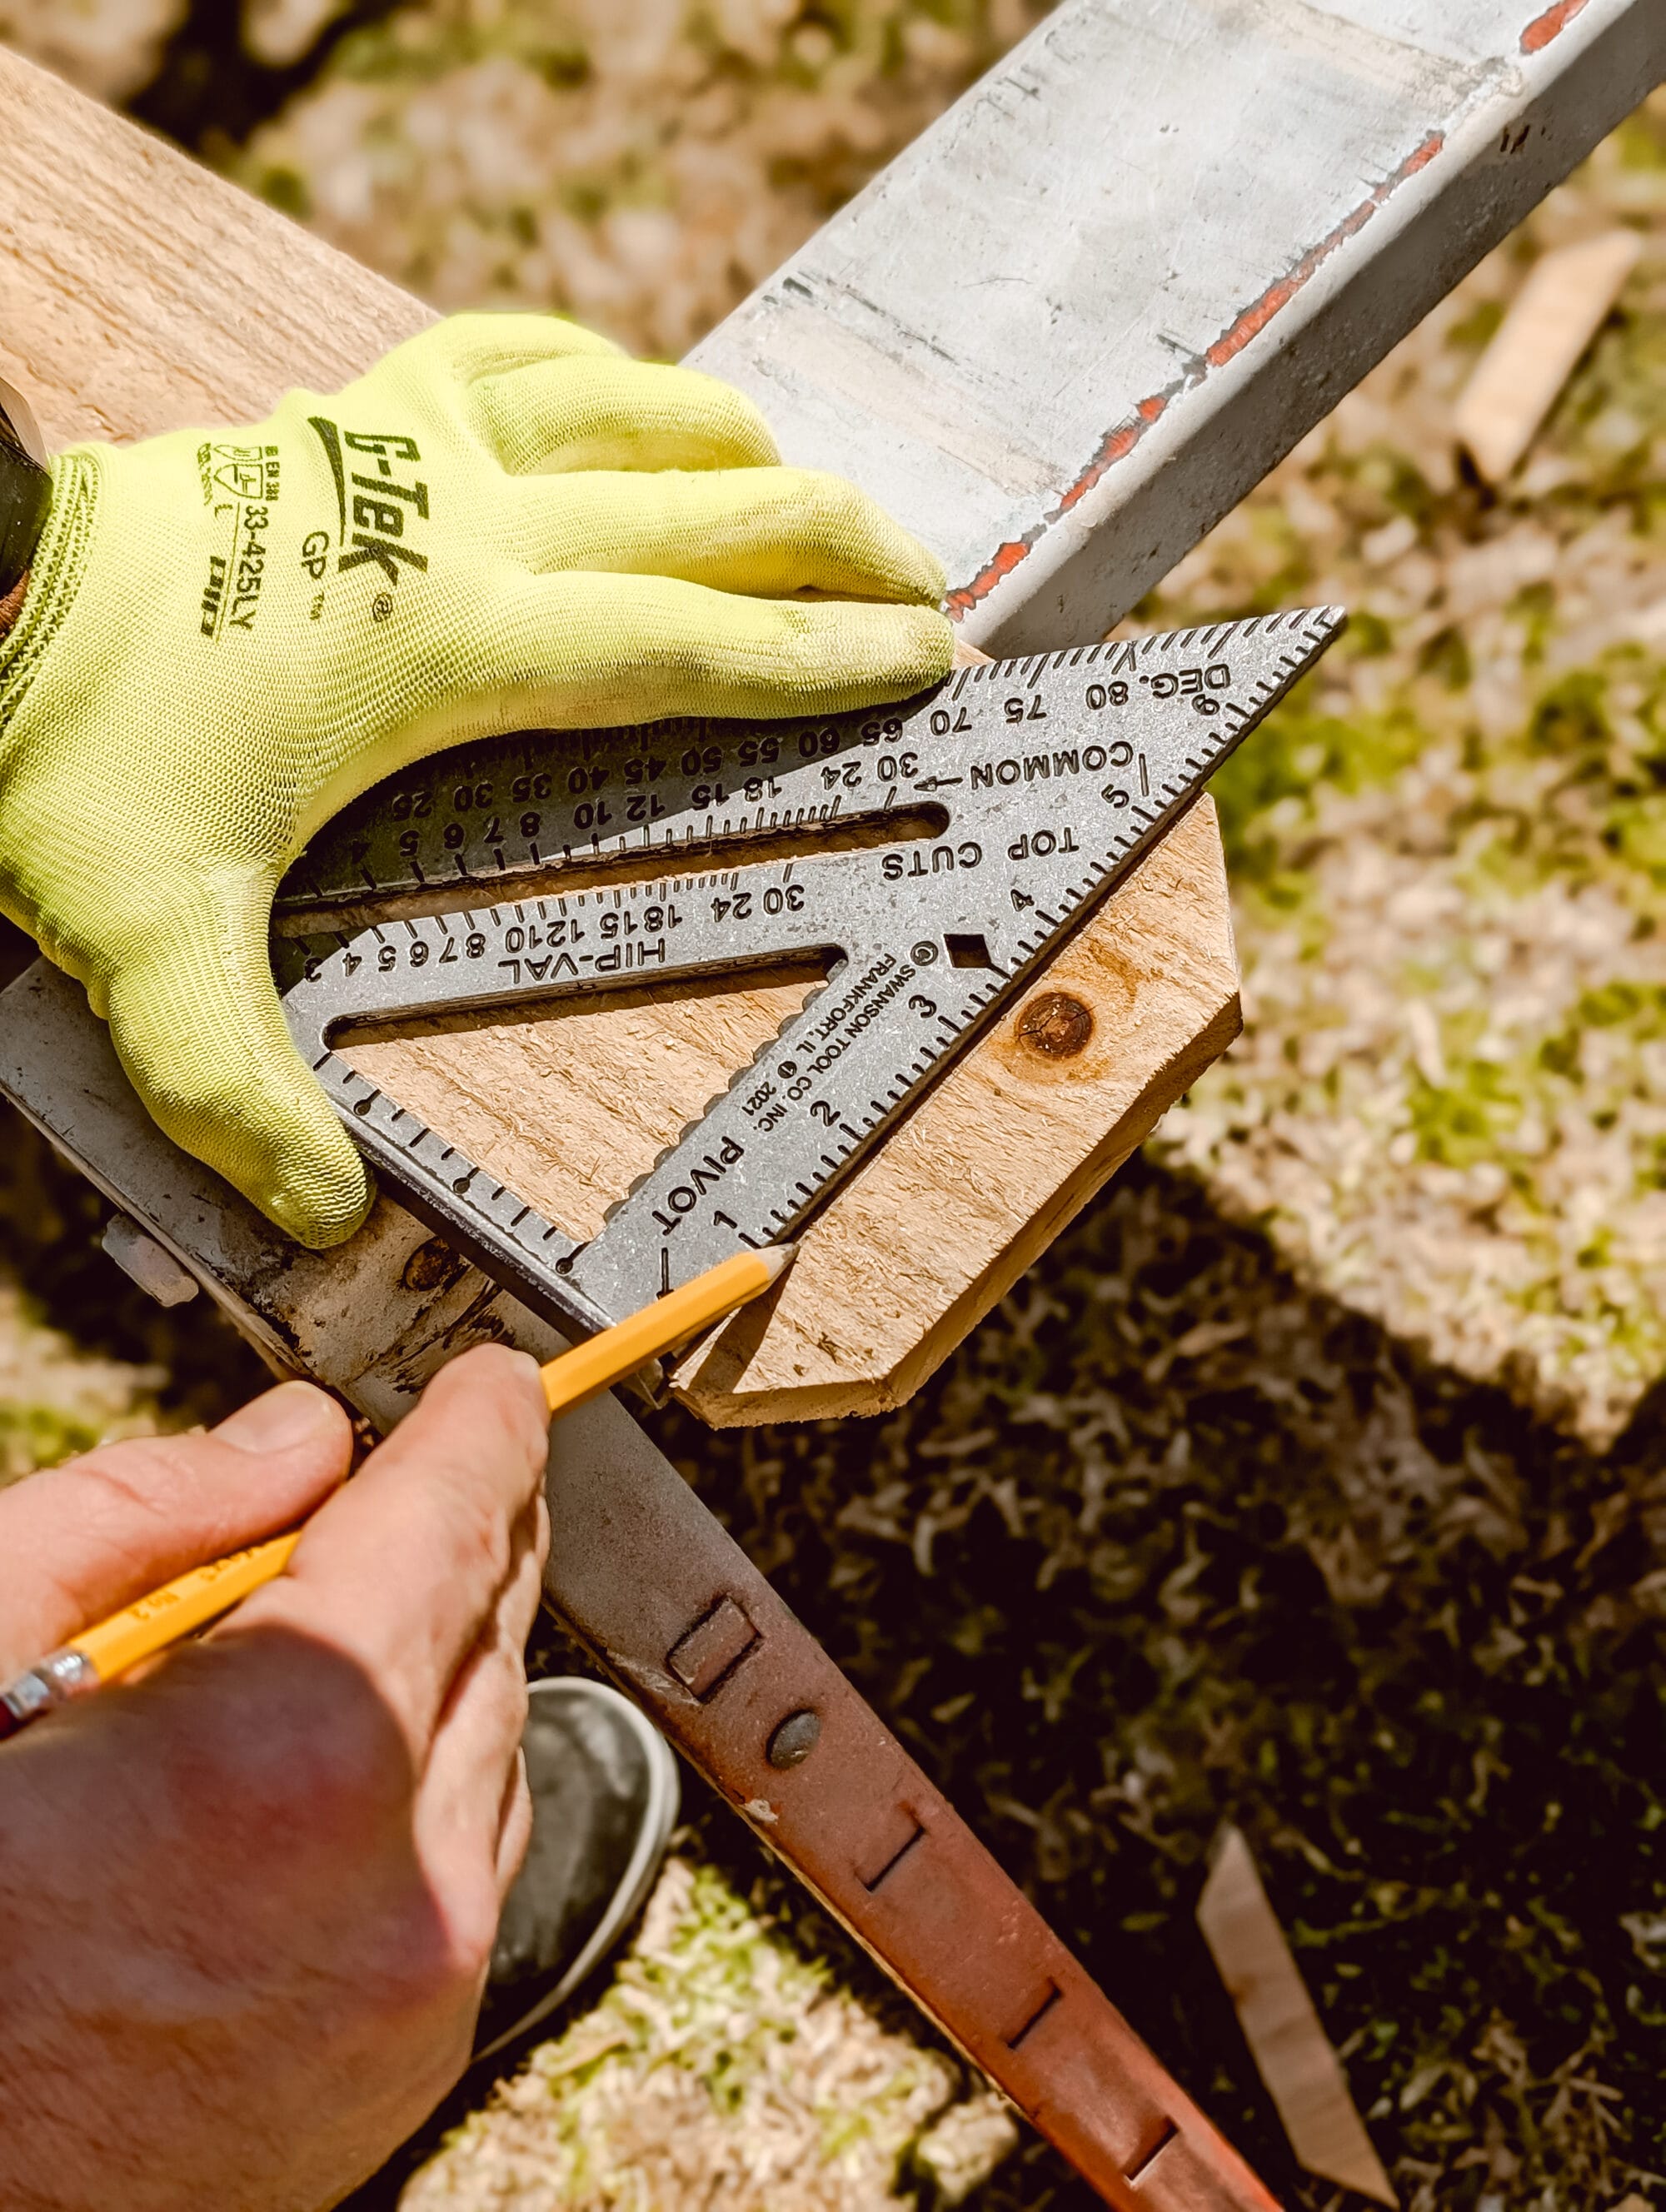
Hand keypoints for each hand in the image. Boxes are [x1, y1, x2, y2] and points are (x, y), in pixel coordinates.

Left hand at [0, 314, 951, 1243]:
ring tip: (807, 496)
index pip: (699, 645)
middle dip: (841, 545)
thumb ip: (237, 1083)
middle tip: (925, 583)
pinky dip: (604, 373)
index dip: (827, 659)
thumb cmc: (63, 744)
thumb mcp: (147, 933)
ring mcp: (408, 447)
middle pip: (712, 508)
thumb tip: (318, 1211)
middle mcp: (461, 526)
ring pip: (634, 408)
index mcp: (457, 644)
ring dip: (743, 449)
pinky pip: (514, 353)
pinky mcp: (351, 408)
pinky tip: (634, 397)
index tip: (926, 656)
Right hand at [0, 1345, 549, 2211]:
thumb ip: (148, 1519)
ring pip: (492, 1738)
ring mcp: (419, 1983)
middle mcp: (402, 1872)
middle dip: (449, 1529)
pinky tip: (301, 1782)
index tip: (494, 1381)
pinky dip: (417, 1785)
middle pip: (488, 1620)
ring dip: (427, 1664)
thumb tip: (296, 1442)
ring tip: (299, 1649)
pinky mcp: (410, 2056)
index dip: (481, 1422)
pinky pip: (466, 1857)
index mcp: (297, 1747)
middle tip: (390, 1477)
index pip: (455, 1514)